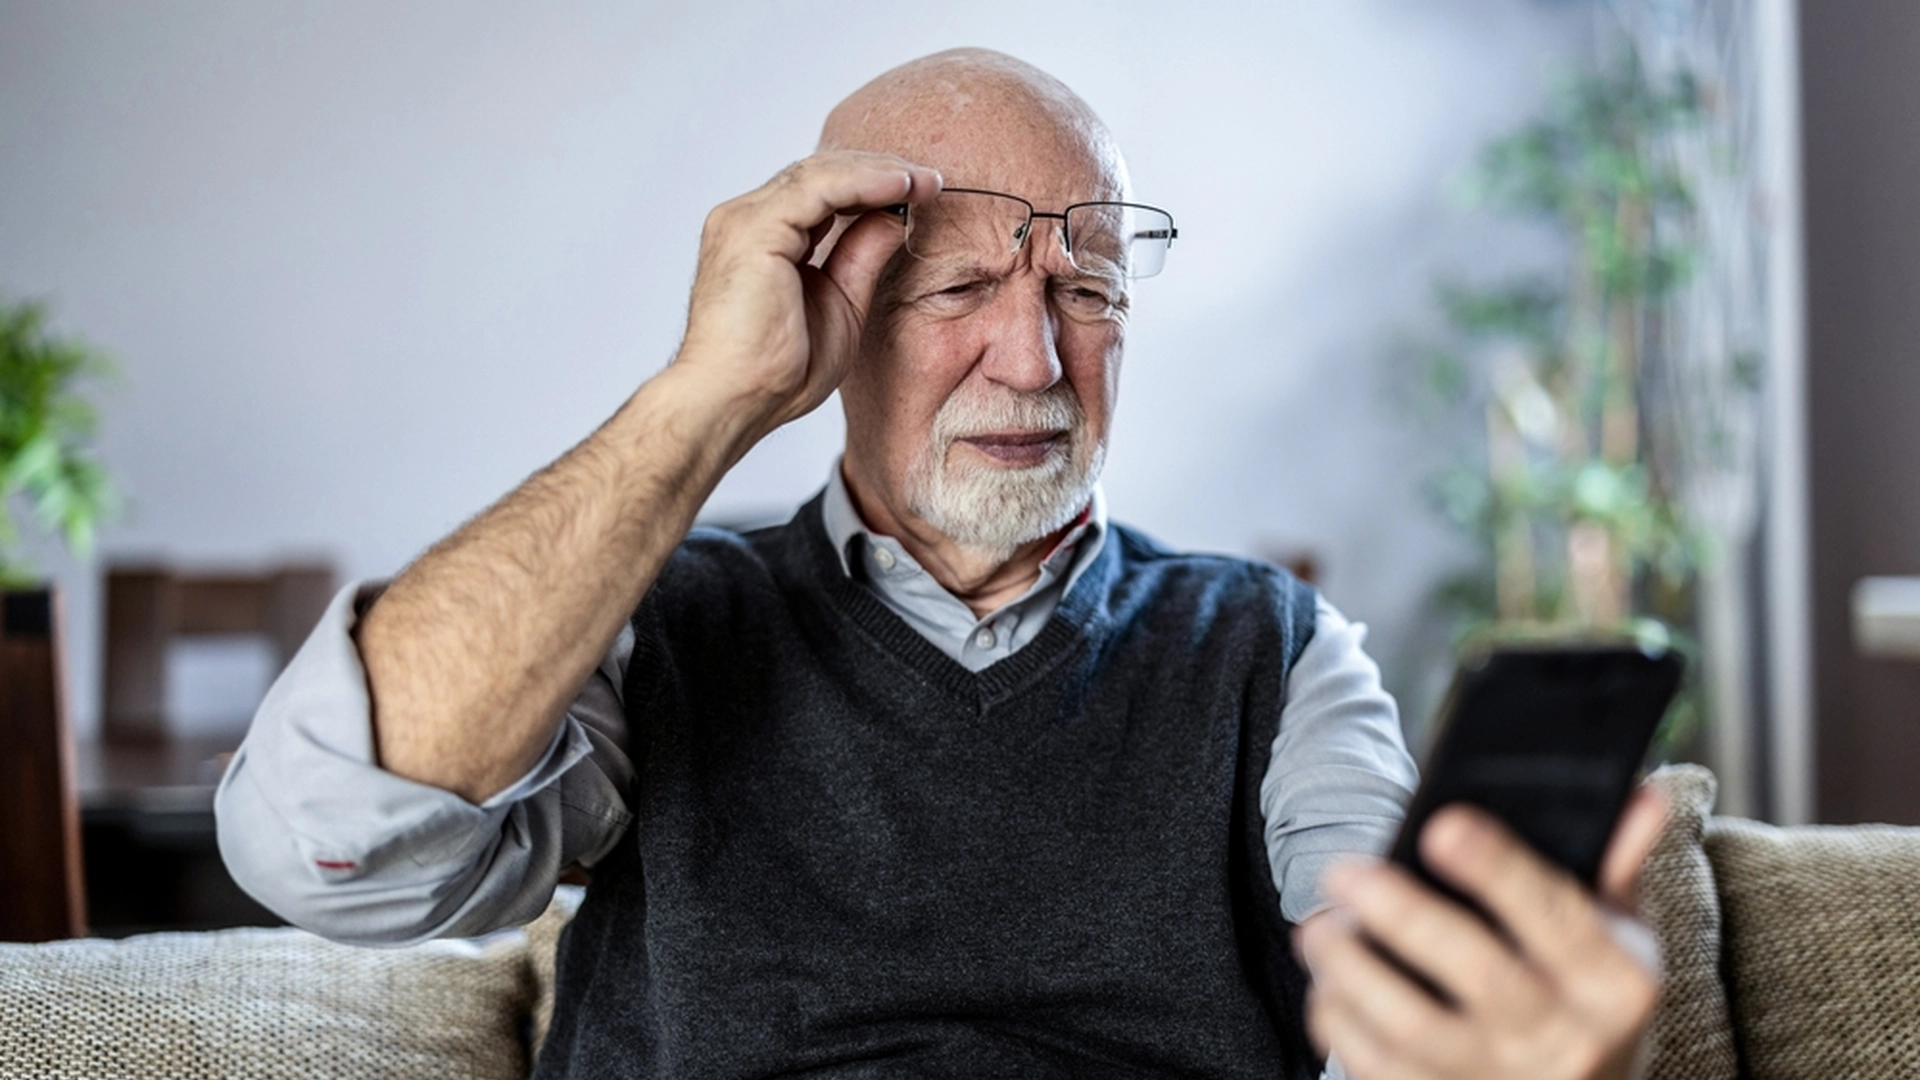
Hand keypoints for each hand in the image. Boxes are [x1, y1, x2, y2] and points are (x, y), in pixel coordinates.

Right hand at [675, 150, 941, 443]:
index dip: (871, 185)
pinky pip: (818, 188)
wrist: (738, 403)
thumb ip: (862, 256)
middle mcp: (746, 220)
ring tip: (924, 180)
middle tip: (930, 179)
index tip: (921, 191)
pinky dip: (863, 182)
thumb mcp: (842, 303)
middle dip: (880, 170)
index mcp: (761, 238)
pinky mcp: (755, 229)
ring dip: (878, 170)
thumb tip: (895, 216)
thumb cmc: (777, 374)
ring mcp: (745, 220)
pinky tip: (899, 186)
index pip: (819, 192)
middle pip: (819, 173)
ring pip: (820, 172)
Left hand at [1296, 787, 1667, 1079]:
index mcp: (1612, 983)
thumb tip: (1640, 795)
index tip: (1442, 824)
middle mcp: (1563, 1038)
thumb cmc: (1585, 996)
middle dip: (1402, 914)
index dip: (1499, 869)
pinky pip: (1381, 1071)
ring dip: (1353, 972)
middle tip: (1343, 871)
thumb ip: (1614, 864)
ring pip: (1415, 1029)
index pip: (1557, 916)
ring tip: (1320, 930)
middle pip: (1478, 972)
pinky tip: (1327, 987)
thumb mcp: (1617, 936)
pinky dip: (1340, 1026)